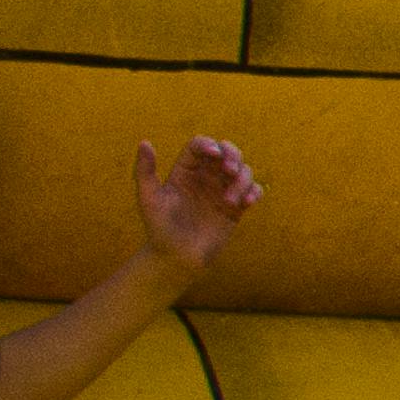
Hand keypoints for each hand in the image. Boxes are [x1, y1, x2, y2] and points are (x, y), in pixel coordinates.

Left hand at [131, 135, 257, 272]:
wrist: (177, 257)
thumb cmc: (159, 227)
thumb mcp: (149, 198)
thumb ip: (145, 171)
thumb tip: (144, 142)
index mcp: (185, 171)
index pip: (199, 146)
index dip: (209, 145)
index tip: (214, 155)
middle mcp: (205, 177)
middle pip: (227, 151)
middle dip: (233, 155)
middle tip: (229, 170)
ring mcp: (222, 190)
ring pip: (243, 170)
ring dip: (242, 179)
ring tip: (230, 200)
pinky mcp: (237, 207)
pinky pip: (254, 190)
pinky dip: (255, 191)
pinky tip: (248, 202)